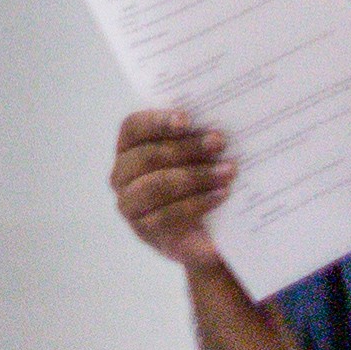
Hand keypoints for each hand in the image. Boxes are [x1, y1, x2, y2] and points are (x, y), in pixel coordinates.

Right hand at [112, 107, 238, 274]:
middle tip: (219, 142)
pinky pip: (165, 216)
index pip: (133, 127)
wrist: (209, 231)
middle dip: (186, 148)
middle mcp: (122, 175)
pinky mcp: (144, 231)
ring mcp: (129, 205)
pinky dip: (197, 203)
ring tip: (227, 172)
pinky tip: (220, 195)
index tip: (187, 120)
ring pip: (154, 186)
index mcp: (130, 148)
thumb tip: (220, 118)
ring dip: (194, 176)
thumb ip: (200, 135)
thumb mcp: (200, 155)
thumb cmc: (202, 181)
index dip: (157, 121)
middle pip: (147, 157)